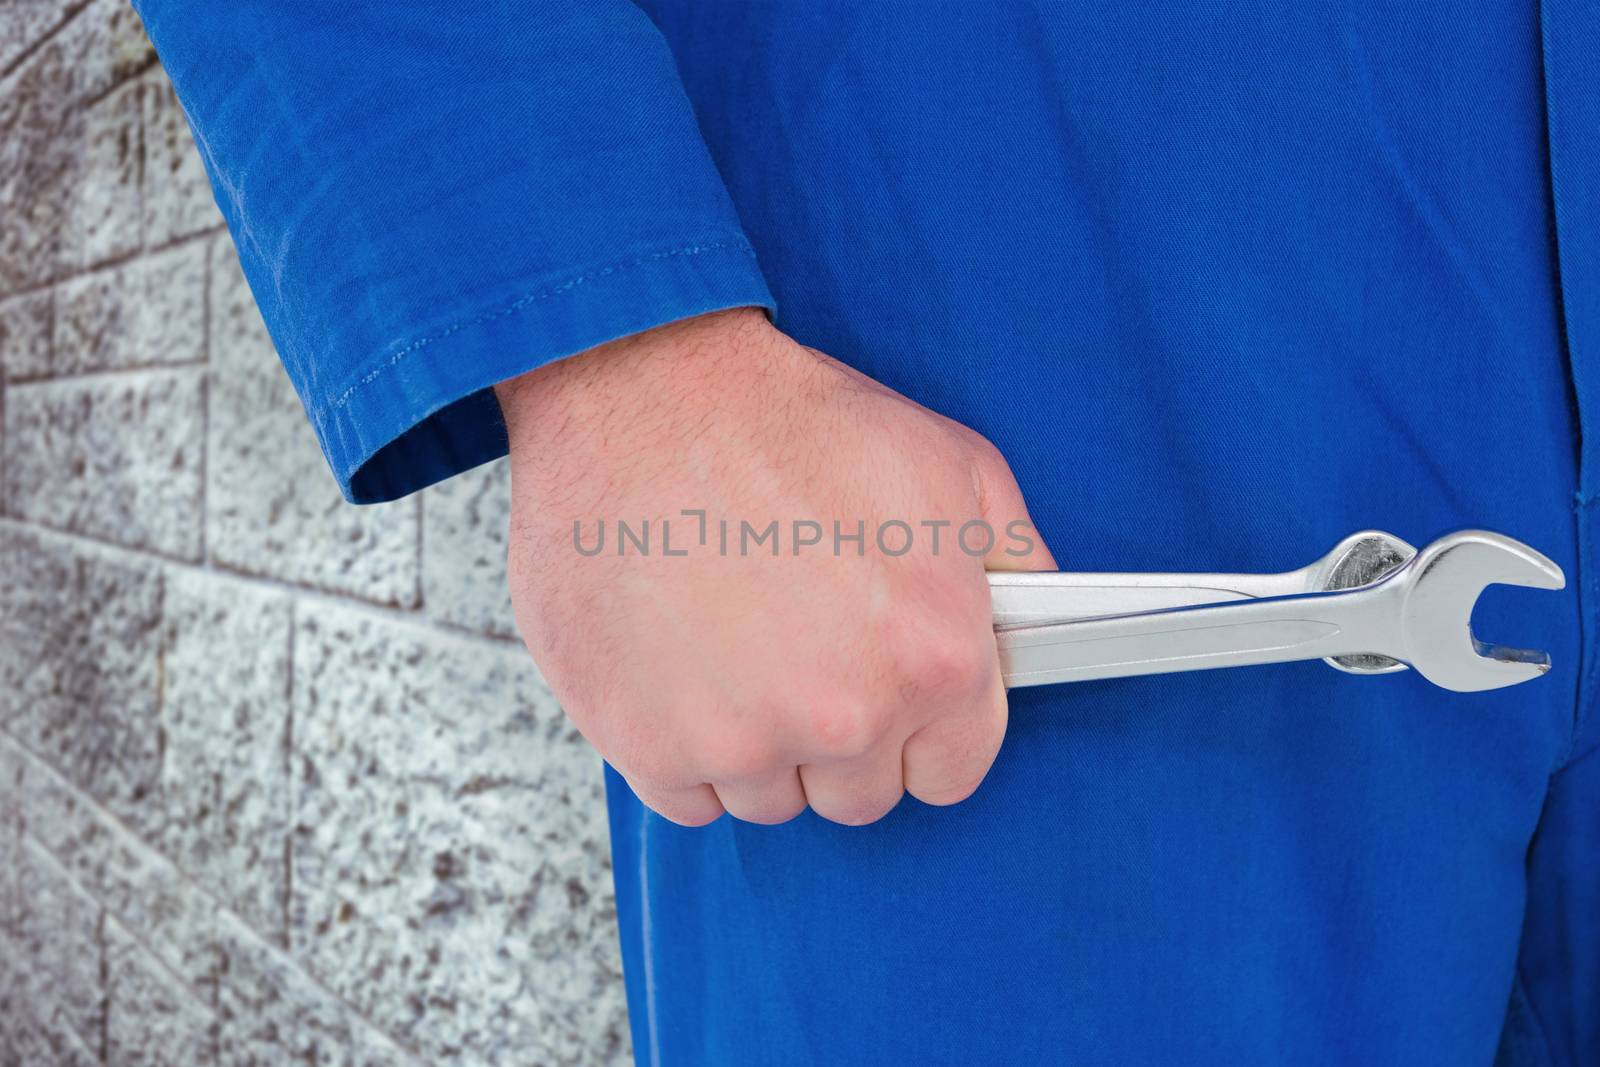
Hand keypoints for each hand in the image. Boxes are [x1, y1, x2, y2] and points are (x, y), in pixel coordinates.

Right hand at [495, 308, 1052, 825]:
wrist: (637, 398)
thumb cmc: (786, 423)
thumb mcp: (948, 461)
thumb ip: (1013, 558)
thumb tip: (1040, 620)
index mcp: (934, 656)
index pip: (952, 772)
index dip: (923, 732)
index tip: (893, 700)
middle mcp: (846, 716)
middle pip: (860, 795)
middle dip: (840, 739)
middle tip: (803, 650)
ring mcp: (743, 742)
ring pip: (771, 799)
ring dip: (759, 745)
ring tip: (733, 644)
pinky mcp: (651, 747)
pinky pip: (688, 799)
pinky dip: (683, 750)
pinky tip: (681, 667)